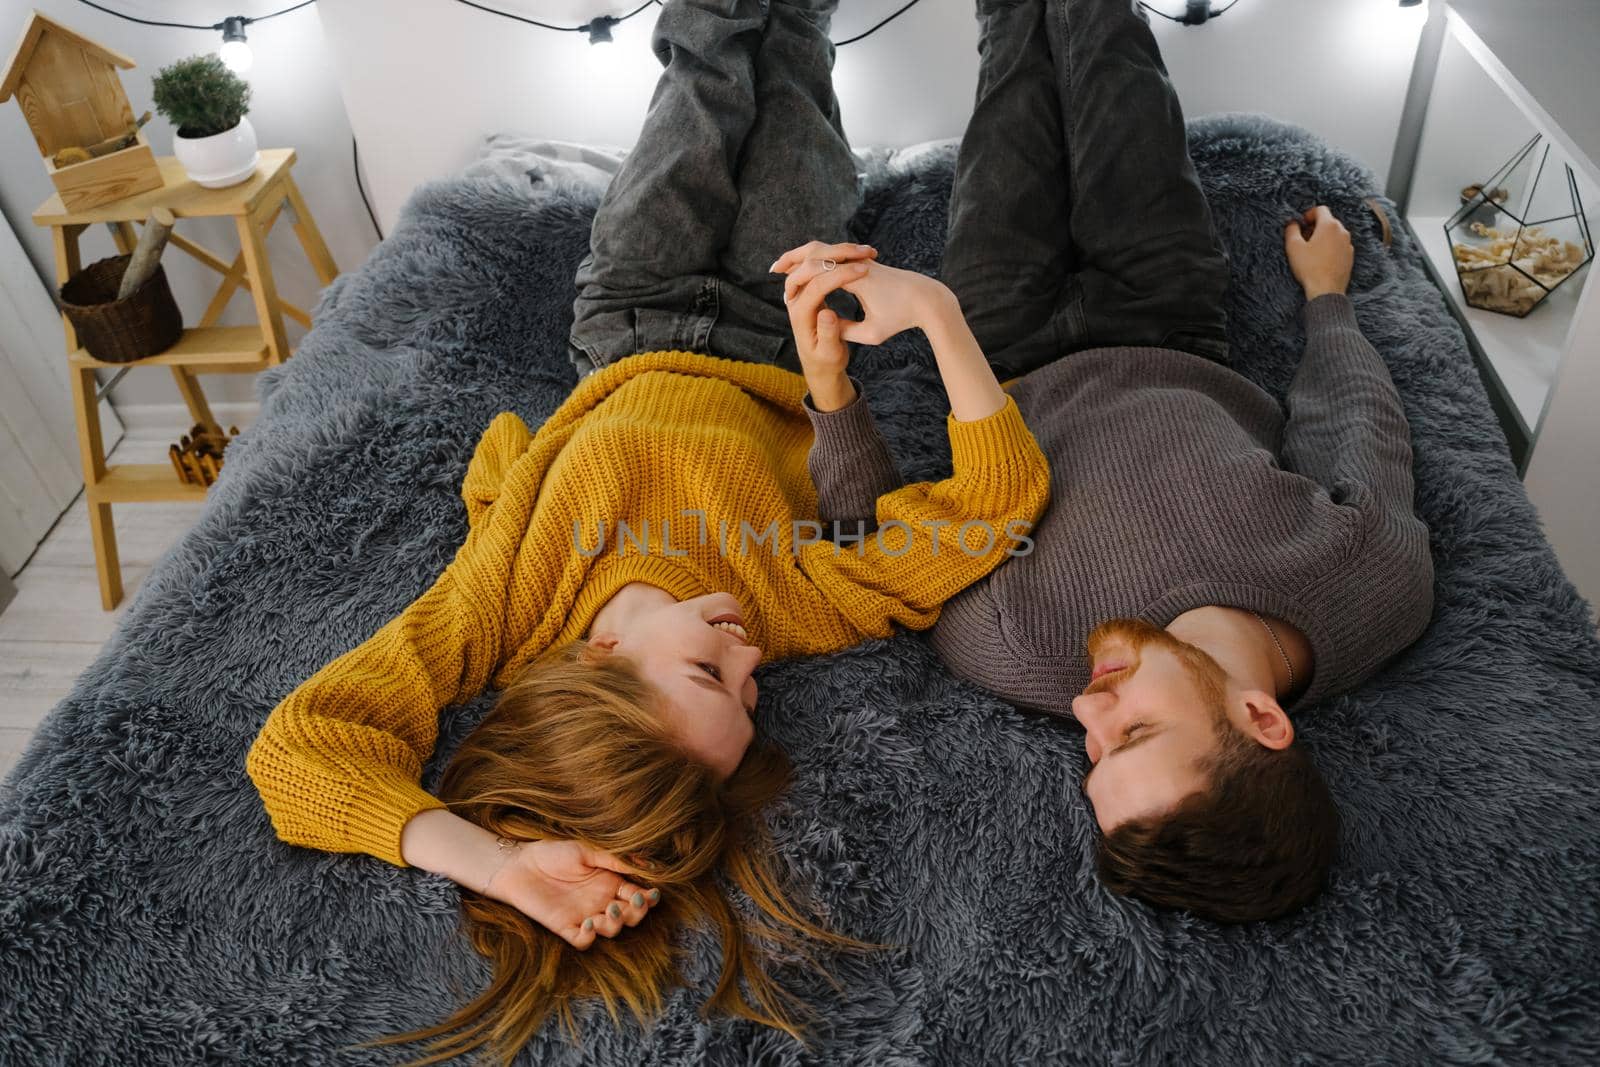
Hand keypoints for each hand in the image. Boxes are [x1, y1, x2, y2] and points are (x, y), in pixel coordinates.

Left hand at [484, 838, 657, 949]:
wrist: (519, 864)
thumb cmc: (553, 853)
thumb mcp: (587, 850)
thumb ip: (614, 859)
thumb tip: (647, 864)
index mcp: (609, 883)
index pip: (636, 894)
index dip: (648, 897)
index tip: (653, 893)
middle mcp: (601, 902)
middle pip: (629, 916)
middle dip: (637, 913)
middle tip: (634, 902)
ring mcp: (584, 916)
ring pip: (611, 930)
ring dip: (615, 924)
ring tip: (609, 912)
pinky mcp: (565, 928)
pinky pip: (583, 940)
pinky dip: (590, 936)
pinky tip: (589, 923)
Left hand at [773, 240, 877, 410]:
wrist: (820, 364)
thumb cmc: (828, 361)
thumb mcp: (830, 353)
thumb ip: (829, 334)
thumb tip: (827, 312)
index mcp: (800, 315)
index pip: (816, 286)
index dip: (839, 275)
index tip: (864, 270)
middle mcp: (796, 299)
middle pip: (809, 266)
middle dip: (838, 256)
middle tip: (866, 254)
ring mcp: (802, 292)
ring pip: (811, 260)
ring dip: (836, 251)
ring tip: (864, 250)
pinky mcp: (810, 289)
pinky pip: (819, 265)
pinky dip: (837, 257)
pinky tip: (858, 254)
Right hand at [1284, 205, 1353, 299]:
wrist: (1326, 290)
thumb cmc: (1310, 268)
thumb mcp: (1293, 247)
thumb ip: (1291, 230)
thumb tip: (1292, 223)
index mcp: (1329, 225)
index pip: (1320, 209)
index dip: (1308, 214)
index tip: (1301, 224)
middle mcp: (1342, 231)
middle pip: (1328, 221)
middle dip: (1315, 226)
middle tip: (1304, 238)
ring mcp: (1348, 244)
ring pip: (1335, 233)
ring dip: (1323, 237)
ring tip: (1312, 250)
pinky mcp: (1350, 256)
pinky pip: (1339, 245)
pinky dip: (1330, 247)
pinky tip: (1321, 259)